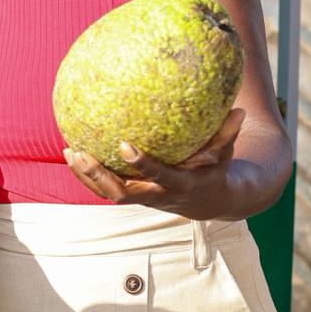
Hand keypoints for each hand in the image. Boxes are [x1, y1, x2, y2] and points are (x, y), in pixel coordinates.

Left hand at [64, 108, 243, 220]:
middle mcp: (156, 196)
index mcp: (179, 185)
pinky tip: (72, 152)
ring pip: (107, 193)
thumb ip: (228, 134)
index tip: (124, 144)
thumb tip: (239, 109)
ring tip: (71, 151)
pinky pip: (103, 188)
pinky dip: (86, 174)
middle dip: (100, 176)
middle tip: (81, 153)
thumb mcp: (224, 155)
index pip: (158, 177)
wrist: (207, 202)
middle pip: (121, 194)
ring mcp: (141, 198)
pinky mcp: (131, 195)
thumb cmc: (214, 169)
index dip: (141, 164)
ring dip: (86, 176)